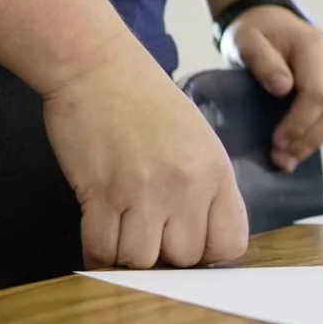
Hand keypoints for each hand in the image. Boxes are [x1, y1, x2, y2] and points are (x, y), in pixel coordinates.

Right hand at [40, 38, 248, 270]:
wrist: (93, 63)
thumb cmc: (139, 95)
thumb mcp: (194, 136)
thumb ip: (203, 185)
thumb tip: (195, 236)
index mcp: (215, 170)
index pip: (229, 244)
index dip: (205, 253)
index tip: (184, 241)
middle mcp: (187, 185)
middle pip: (183, 259)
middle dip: (162, 253)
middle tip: (144, 230)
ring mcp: (144, 190)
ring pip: (141, 261)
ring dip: (127, 254)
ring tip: (118, 231)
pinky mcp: (102, 192)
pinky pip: (101, 249)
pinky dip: (96, 252)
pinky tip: (96, 236)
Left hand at [225, 8, 322, 171]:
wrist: (270, 21)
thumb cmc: (255, 32)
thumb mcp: (245, 40)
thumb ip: (261, 60)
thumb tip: (283, 87)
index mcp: (316, 45)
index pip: (317, 93)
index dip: (299, 123)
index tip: (277, 142)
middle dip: (307, 139)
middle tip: (280, 159)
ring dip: (313, 143)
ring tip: (286, 160)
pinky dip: (317, 136)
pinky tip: (297, 149)